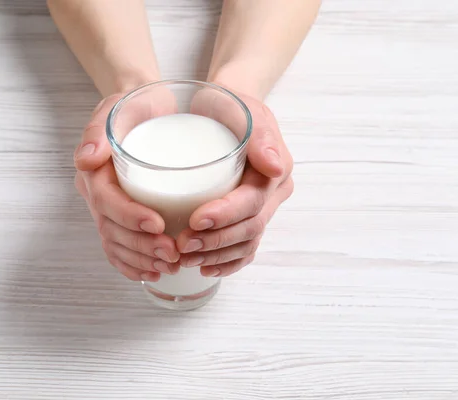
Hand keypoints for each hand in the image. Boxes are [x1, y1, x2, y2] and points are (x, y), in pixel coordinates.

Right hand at [74, 89, 180, 281]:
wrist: (144, 110)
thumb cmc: (134, 106)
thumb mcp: (120, 107)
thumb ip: (100, 129)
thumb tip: (86, 159)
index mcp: (93, 171)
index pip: (106, 201)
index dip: (129, 217)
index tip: (158, 224)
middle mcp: (96, 193)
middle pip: (111, 229)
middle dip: (140, 246)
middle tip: (171, 252)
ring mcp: (107, 207)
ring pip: (115, 243)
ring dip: (140, 260)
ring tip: (169, 265)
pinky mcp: (122, 215)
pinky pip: (120, 246)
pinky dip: (132, 264)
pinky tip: (153, 273)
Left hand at [177, 91, 293, 276]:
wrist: (224, 112)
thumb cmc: (229, 108)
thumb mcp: (244, 110)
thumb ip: (260, 135)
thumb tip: (275, 166)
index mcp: (275, 171)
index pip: (252, 202)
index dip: (225, 215)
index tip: (195, 219)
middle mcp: (273, 194)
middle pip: (249, 228)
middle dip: (216, 241)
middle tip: (182, 244)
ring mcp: (262, 209)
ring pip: (246, 243)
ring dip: (217, 255)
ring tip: (186, 257)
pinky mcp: (248, 217)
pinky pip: (244, 249)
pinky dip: (227, 263)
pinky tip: (204, 267)